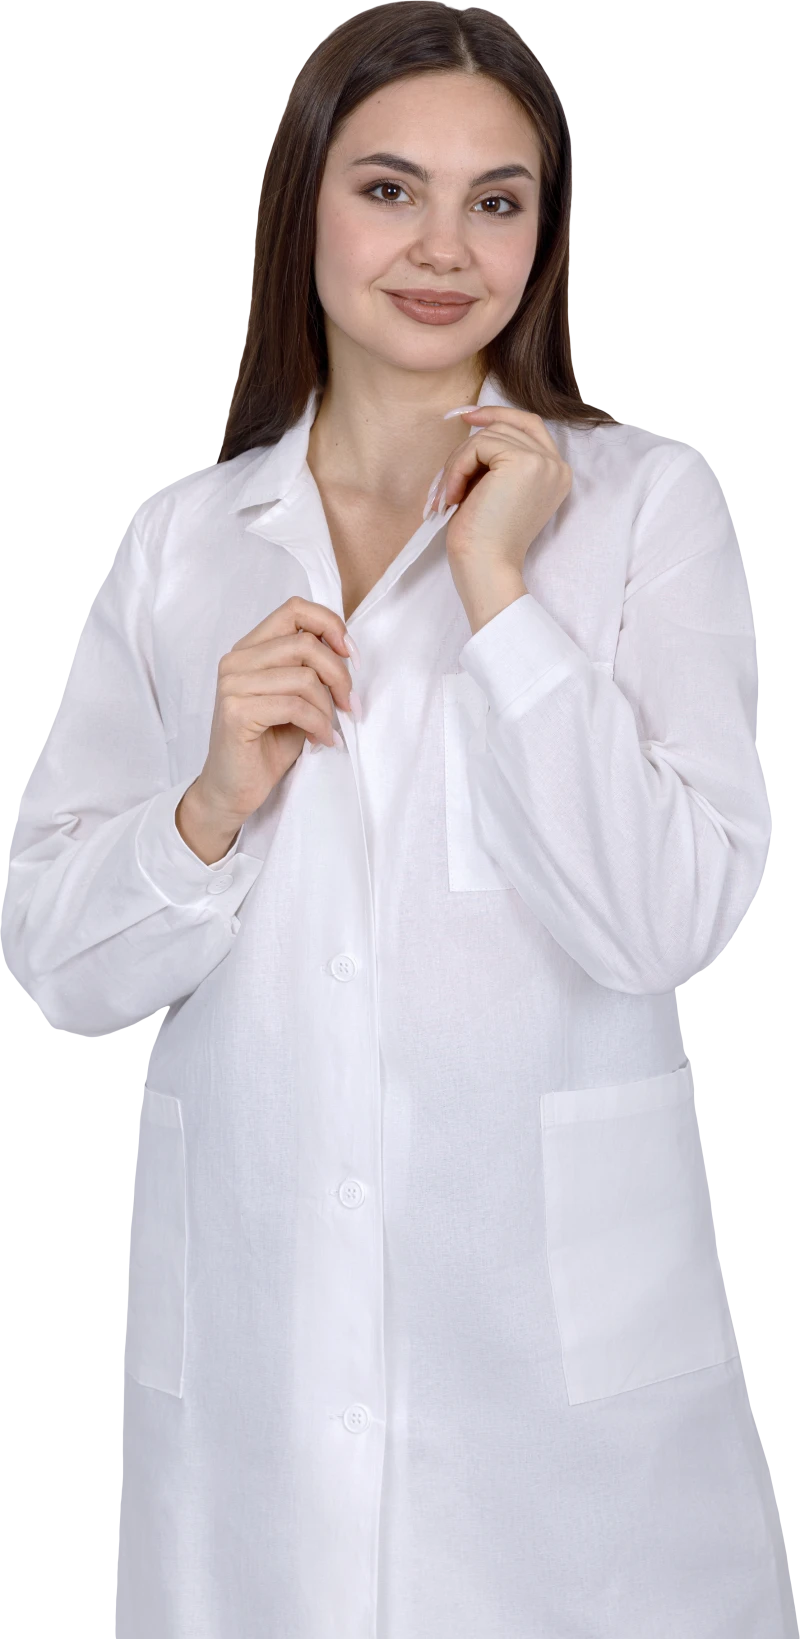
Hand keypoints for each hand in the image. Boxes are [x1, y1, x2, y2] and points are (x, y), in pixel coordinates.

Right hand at [182, 596, 359, 835]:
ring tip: (329, 730)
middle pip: (306, 643)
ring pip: (304, 677)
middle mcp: (236, 660)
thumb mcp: (297, 698)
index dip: (331, 626)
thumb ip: (312, 670)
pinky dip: (318, 725)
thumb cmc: (266, 745)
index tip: (351, 655)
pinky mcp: (236, 711)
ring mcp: (232, 684)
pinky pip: (294, 706)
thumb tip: (347, 653)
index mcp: (250, 649)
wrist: (233, 789)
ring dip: (328, 708)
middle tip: (350, 706)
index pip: (295, 609)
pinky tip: (321, 741)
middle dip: (339, 675)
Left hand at [429, 405, 571, 574]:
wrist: (486, 568)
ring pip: (488, 435)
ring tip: (447, 495)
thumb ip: (496, 458)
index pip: (528, 425)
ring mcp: (544, 462)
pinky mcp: (523, 462)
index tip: (466, 416)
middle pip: (506, 426)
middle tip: (445, 480)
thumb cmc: (483, 539)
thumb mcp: (495, 489)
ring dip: (459, 462)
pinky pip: (478, 446)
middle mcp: (557, 465)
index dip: (498, 414)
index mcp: (555, 473)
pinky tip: (452, 496)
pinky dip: (457, 468)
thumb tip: (473, 421)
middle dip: (468, 448)